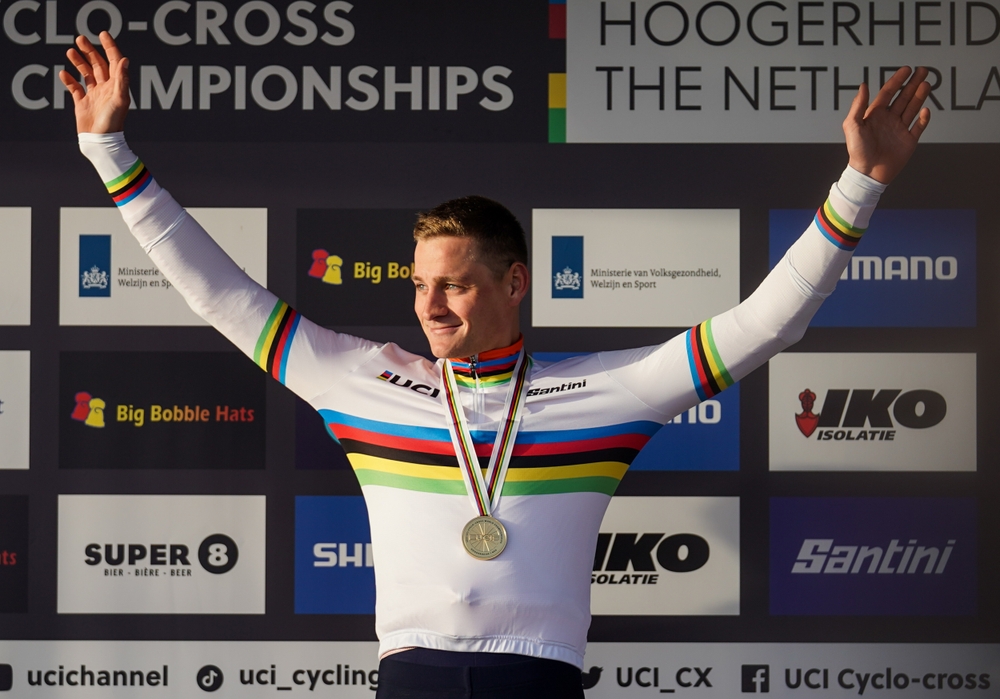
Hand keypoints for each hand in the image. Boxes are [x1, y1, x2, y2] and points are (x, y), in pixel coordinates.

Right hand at [59, 31, 129, 133]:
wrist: (100, 141)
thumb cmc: (113, 122)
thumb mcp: (119, 99)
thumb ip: (122, 80)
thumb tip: (125, 60)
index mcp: (116, 86)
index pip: (114, 62)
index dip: (110, 47)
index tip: (103, 34)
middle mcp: (106, 89)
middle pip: (98, 65)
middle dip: (90, 51)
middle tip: (80, 38)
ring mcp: (94, 96)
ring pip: (86, 74)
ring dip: (79, 62)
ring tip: (70, 51)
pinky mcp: (83, 104)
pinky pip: (75, 89)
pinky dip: (69, 80)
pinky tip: (63, 73)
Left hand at [843, 66, 931, 184]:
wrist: (868, 173)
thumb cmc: (857, 151)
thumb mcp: (852, 126)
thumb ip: (858, 105)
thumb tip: (864, 85)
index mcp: (875, 115)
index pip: (888, 93)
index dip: (897, 80)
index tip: (907, 69)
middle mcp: (889, 120)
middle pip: (904, 97)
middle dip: (913, 83)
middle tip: (923, 70)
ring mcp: (900, 129)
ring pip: (912, 108)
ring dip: (920, 96)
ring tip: (926, 83)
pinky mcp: (909, 141)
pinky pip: (919, 127)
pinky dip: (924, 118)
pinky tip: (926, 109)